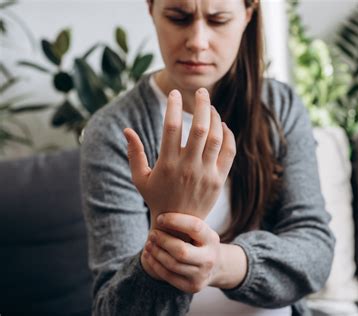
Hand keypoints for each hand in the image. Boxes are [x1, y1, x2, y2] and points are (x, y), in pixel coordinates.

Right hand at [124, 88, 235, 228]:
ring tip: (211, 107)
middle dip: (201, 105)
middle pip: (199, 128)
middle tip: (200, 91)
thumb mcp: (140, 178)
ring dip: (216, 118)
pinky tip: (222, 126)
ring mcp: (206, 174)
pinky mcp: (219, 180)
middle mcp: (188, 167)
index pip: (171, 128)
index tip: (175, 94)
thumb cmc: (157, 198)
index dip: (173, 107)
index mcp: (167, 164)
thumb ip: (134, 153)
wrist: (179, 226)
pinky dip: (228, 136)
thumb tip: (126, 129)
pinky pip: (229, 152)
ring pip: (216, 138)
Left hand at [140, 212, 221, 292]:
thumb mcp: (201, 230)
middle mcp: (210, 258)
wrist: (215, 266)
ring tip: (148, 244)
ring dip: (156, 253)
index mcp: (212, 239)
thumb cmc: (201, 241)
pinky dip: (155, 264)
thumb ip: (186, 222)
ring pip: (172, 264)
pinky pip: (168, 276)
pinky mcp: (191, 286)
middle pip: (181, 251)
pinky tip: (149, 255)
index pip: (195, 227)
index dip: (175, 221)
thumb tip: (162, 203)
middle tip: (152, 233)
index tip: (160, 218)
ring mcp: (201, 275)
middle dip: (163, 241)